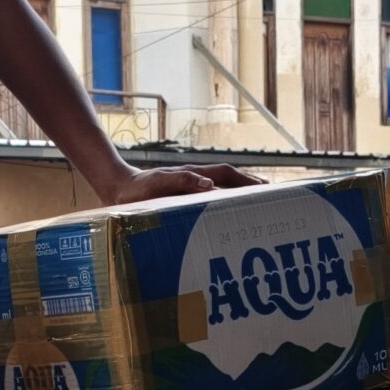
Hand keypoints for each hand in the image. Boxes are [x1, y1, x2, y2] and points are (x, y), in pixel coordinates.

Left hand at [97, 161, 263, 205]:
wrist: (118, 189)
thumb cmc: (137, 188)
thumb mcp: (158, 183)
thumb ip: (183, 181)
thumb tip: (210, 185)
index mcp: (194, 175)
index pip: (227, 174)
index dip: (247, 180)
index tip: (266, 188)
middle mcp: (195, 180)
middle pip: (229, 179)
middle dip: (250, 185)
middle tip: (271, 196)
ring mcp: (190, 188)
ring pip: (221, 188)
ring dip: (239, 194)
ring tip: (254, 205)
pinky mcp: (183, 198)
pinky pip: (208, 199)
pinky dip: (222, 203)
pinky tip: (226, 215)